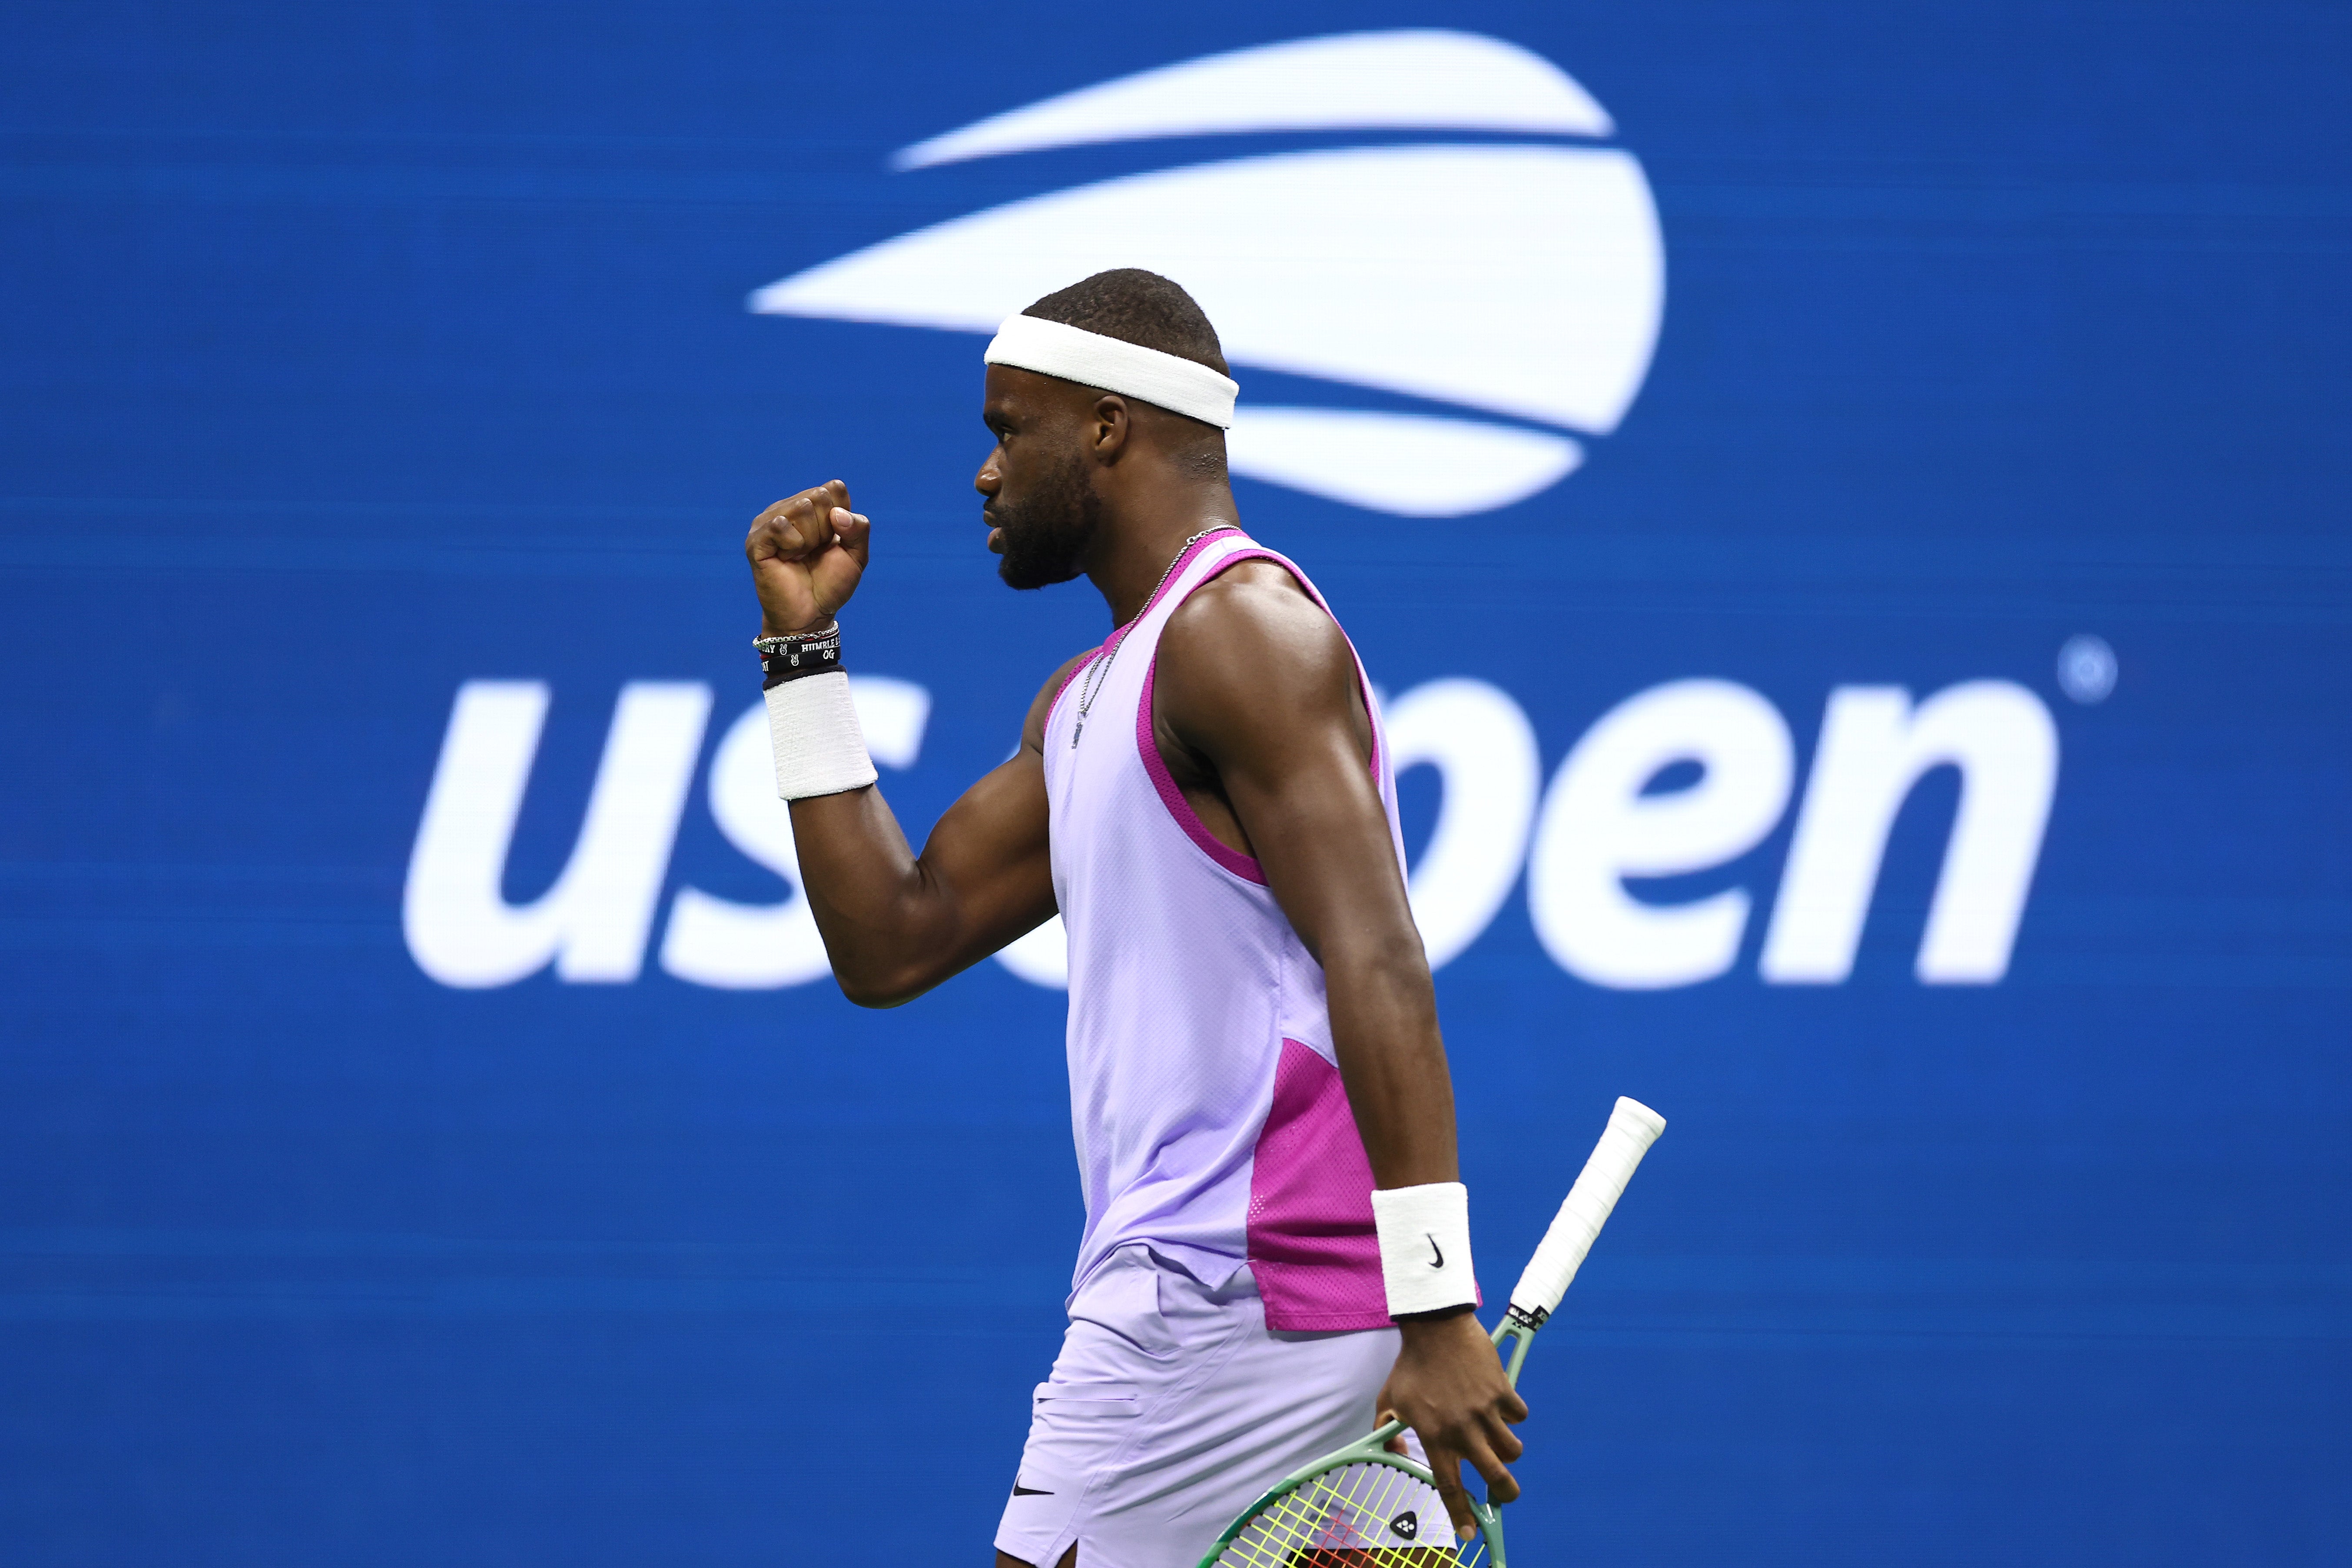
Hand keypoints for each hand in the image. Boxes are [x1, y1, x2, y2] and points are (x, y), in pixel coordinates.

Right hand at [746, 480, 870, 634]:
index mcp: (812, 506)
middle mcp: (789, 508)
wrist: (811, 614)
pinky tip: (787, 559)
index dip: (841, 518)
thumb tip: (837, 514)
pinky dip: (793, 545)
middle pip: (818, 495)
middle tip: (815, 551)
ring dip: (810, 539)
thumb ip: (859, 528)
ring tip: (801, 556)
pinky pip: (779, 525)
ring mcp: (769, 522)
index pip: (834, 488)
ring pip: (800, 507)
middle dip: (826, 529)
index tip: (832, 541)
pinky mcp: (756, 539)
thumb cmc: (831, 584)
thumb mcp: (857, 555)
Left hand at [1377, 1309, 1527, 1539]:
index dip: (1461, 1513)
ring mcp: (1486, 1411)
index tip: (1470, 1533)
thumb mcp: (1389, 1400)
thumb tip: (1399, 1450)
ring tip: (1500, 1443)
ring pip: (1512, 1449)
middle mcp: (1463, 1430)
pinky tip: (1501, 1404)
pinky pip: (1519, 1415)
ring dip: (1509, 1451)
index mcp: (1435, 1437)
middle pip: (1496, 1477)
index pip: (1450, 1486)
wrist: (1435, 1327)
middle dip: (1506, 1493)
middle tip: (1505, 1494)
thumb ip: (1387, 1429)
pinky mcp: (1502, 1391)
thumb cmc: (1410, 1365)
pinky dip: (1514, 1414)